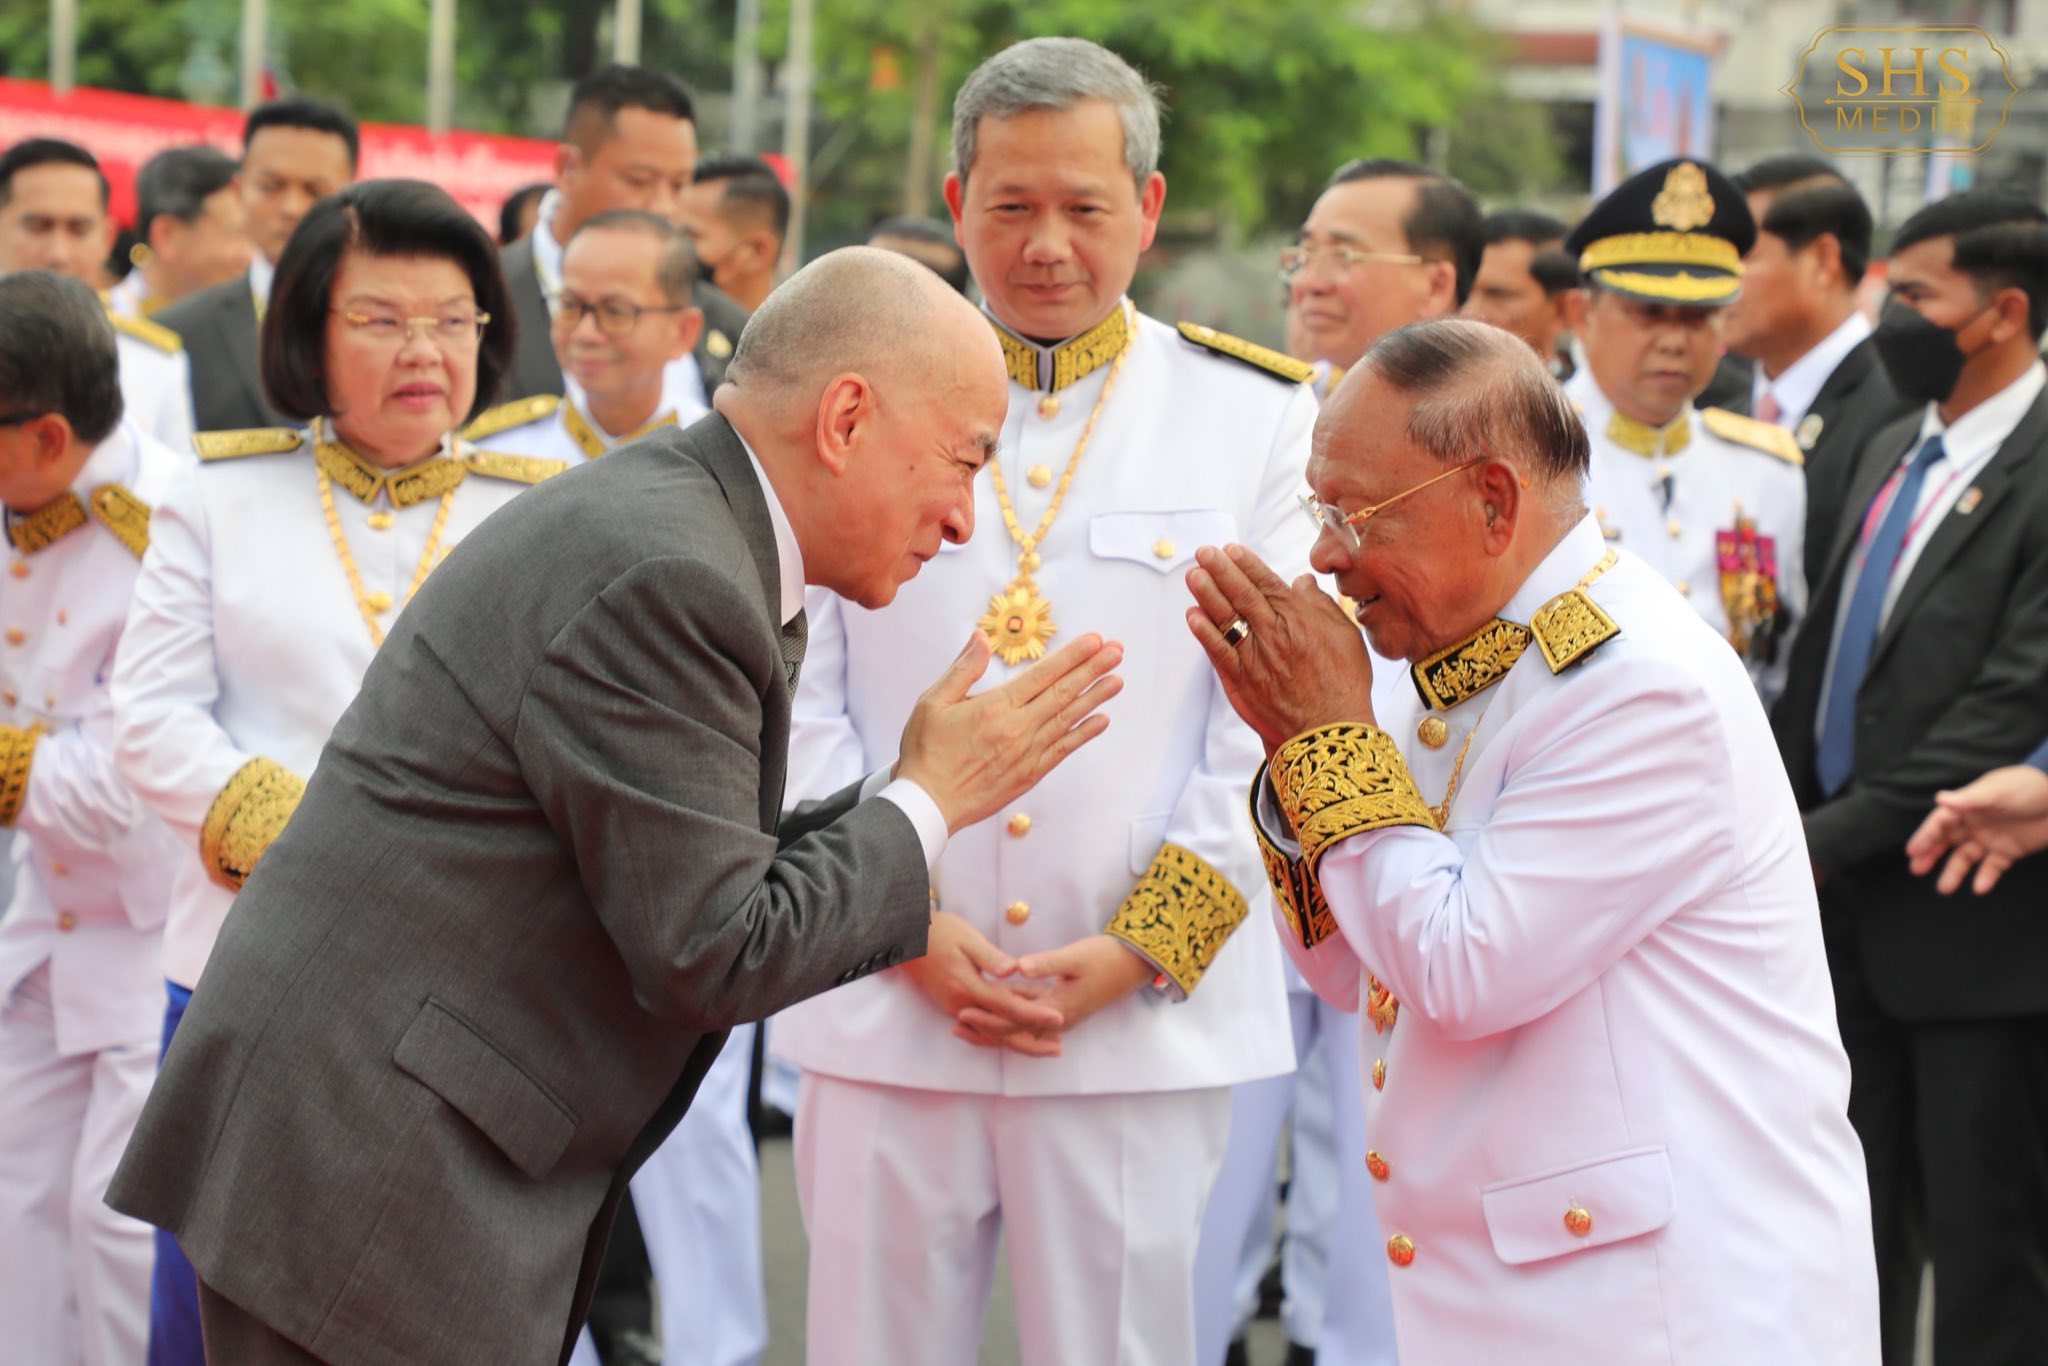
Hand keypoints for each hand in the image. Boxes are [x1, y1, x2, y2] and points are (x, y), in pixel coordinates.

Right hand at [896, 631, 1122, 833]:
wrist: (928, 804)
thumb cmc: (926, 752)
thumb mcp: (933, 702)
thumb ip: (962, 668)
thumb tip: (980, 637)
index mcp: (995, 707)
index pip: (1043, 674)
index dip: (1072, 655)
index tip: (1094, 640)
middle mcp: (1017, 729)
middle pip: (1063, 692)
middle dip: (1093, 668)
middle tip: (1117, 651)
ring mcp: (1027, 753)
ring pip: (1069, 719)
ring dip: (1096, 697)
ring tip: (1118, 679)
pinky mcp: (1029, 775)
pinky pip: (1063, 750)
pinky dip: (1084, 733)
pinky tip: (1101, 719)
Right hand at [899, 911, 1064, 1050]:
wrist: (903, 938)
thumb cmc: (938, 932)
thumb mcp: (967, 937)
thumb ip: (990, 957)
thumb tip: (1013, 971)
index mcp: (968, 987)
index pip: (1008, 1007)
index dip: (1035, 1015)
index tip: (1058, 1019)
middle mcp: (961, 1005)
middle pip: (1001, 1031)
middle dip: (1031, 1040)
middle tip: (1058, 1047)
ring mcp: (954, 1008)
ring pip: (991, 1033)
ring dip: (1017, 1040)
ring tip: (1044, 1044)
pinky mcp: (951, 1006)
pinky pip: (980, 1027)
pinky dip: (999, 1034)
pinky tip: (1015, 1033)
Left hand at [954, 936, 1152, 1050]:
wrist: (1133, 964)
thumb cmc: (1105, 958)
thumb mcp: (1075, 957)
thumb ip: (1046, 964)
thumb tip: (1019, 967)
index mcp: (1057, 1009)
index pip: (1014, 1020)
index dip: (987, 1019)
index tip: (963, 1012)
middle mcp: (1058, 1019)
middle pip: (1014, 1031)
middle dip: (985, 1029)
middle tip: (956, 1024)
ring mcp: (1061, 1016)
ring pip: (1021, 1027)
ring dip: (996, 1026)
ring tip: (968, 1021)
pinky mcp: (1062, 1008)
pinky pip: (1031, 1017)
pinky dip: (1012, 1015)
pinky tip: (997, 1007)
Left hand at [1184, 544, 1375, 751]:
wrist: (1329, 730)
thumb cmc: (1343, 684)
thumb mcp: (1345, 635)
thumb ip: (1321, 605)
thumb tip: (1302, 581)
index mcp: (1299, 618)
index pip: (1266, 583)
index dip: (1245, 563)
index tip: (1229, 548)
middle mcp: (1275, 633)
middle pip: (1242, 594)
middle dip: (1220, 570)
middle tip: (1203, 552)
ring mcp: (1256, 657)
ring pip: (1226, 619)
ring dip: (1207, 595)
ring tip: (1193, 575)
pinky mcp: (1243, 681)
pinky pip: (1219, 651)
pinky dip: (1204, 633)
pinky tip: (1192, 616)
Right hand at [1905, 764, 2047, 893]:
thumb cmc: (2026, 787)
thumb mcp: (1996, 791)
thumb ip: (1968, 799)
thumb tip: (1940, 799)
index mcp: (1967, 806)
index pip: (1940, 823)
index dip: (1925, 836)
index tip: (1912, 852)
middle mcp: (1974, 823)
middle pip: (1947, 842)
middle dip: (1931, 856)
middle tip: (1917, 870)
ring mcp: (1990, 838)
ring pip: (1966, 858)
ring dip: (1955, 872)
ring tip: (1944, 888)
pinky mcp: (2009, 851)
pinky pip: (1993, 867)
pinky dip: (1986, 878)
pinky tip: (1979, 887)